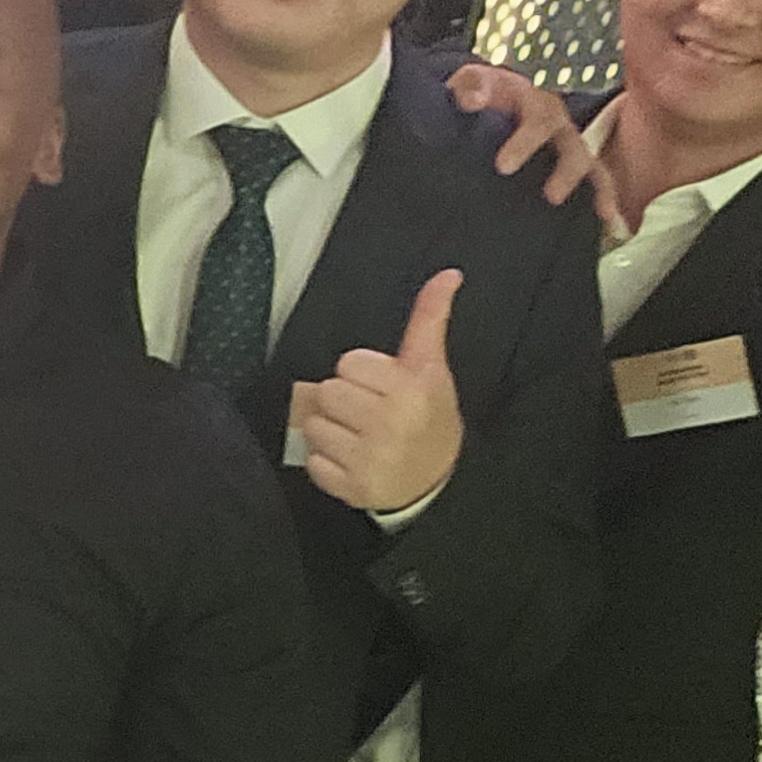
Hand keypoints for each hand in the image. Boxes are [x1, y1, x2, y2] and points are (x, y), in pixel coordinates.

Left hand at [290, 267, 463, 514]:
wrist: (438, 483)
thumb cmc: (430, 417)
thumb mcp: (432, 367)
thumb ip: (429, 319)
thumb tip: (447, 274)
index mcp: (411, 389)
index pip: (349, 362)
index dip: (361, 373)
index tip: (381, 387)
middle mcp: (390, 423)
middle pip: (328, 391)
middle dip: (344, 400)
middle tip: (369, 412)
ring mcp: (371, 458)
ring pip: (315, 425)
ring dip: (331, 431)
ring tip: (359, 437)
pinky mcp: (352, 487)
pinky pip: (313, 461)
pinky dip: (327, 462)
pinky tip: (353, 460)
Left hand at [452, 59, 622, 234]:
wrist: (496, 94)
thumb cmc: (484, 91)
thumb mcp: (473, 82)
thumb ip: (471, 87)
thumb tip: (470, 99)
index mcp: (534, 102)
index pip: (536, 121)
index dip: (524, 144)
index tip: (504, 168)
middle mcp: (558, 122)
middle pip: (572, 145)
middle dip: (566, 172)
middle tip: (553, 196)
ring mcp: (568, 142)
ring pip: (589, 163)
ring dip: (595, 187)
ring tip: (599, 212)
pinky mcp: (574, 162)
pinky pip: (598, 179)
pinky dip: (605, 197)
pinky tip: (607, 219)